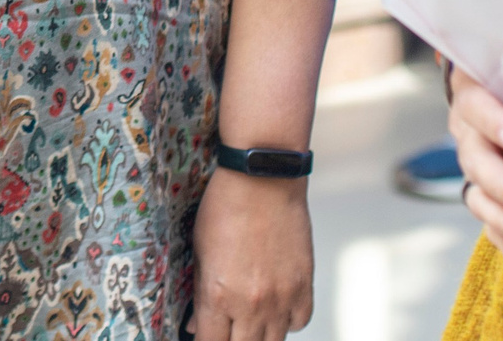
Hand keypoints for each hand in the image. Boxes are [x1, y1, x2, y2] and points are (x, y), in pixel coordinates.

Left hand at [191, 167, 312, 339]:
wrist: (263, 179)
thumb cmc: (225, 207)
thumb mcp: (199, 251)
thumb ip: (199, 294)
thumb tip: (197, 326)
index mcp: (219, 295)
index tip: (205, 337)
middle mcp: (252, 304)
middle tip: (227, 328)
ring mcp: (282, 297)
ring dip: (258, 335)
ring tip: (249, 321)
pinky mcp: (304, 286)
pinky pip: (299, 322)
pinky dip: (287, 321)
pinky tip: (274, 306)